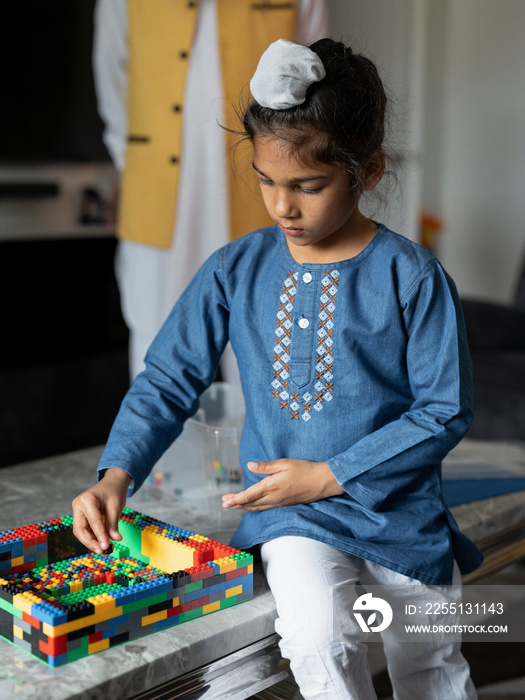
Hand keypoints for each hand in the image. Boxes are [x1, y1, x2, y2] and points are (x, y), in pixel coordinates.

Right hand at [72, 468, 130, 553]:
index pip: (93, 521)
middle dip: (90, 542)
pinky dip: (92, 538)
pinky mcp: (80, 517)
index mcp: (86, 499)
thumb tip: (115, 539)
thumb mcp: (116, 506)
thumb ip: (113, 524)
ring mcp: (77, 511)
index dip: (99, 535)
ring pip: (80, 532)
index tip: (107, 546)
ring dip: (91, 542)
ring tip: (104, 550)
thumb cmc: (114, 492)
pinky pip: (84, 530)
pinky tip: (101, 544)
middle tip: (102, 551)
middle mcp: (78, 505)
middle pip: (80, 529)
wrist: (111, 483)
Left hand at [222, 459, 343, 510]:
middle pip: (250, 504)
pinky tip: (251, 505)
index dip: (236, 499)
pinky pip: (265, 508)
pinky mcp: (283, 503)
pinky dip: (254, 507)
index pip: (249, 495)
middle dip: (236, 504)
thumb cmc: (304, 469)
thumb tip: (249, 465)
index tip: (225, 501)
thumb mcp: (284, 463)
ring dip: (244, 507)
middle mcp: (273, 497)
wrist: (321, 482)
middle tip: (224, 503)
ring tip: (233, 505)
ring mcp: (279, 502)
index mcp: (272, 486)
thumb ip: (265, 466)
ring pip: (257, 507)